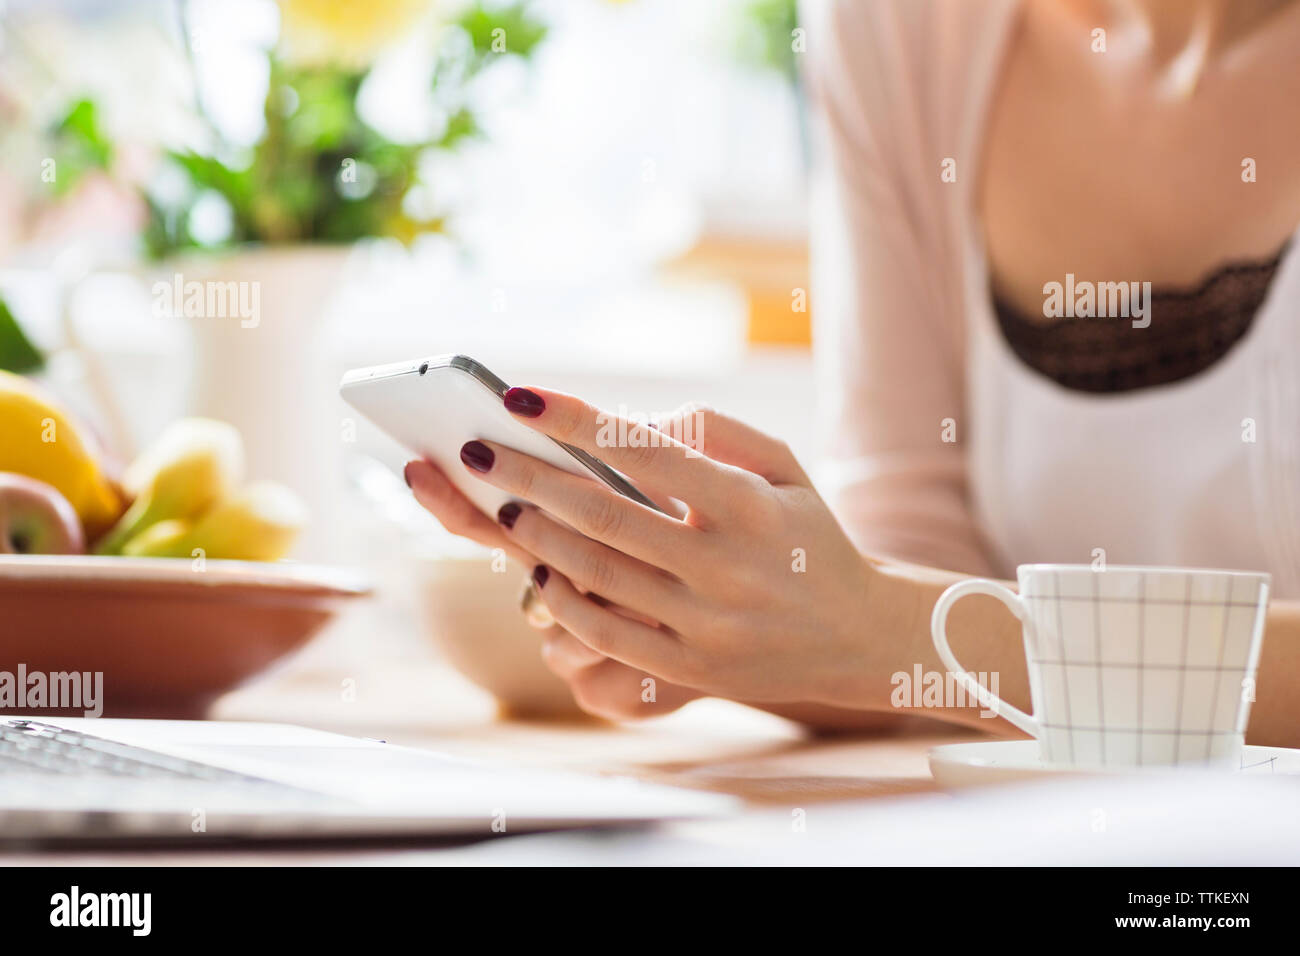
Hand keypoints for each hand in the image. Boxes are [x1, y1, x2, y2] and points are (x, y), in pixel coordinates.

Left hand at [453, 387, 879, 708]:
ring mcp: (708, 625)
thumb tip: (632, 421)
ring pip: (597, 575)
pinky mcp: (693, 671)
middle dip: (530, 477)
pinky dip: (565, 603)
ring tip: (502, 504)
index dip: (576, 422)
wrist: (858, 636)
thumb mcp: (784, 467)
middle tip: (479, 450)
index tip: (521, 397)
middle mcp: (727, 567)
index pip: (645, 451)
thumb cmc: (808, 536)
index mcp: (749, 505)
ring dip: (536, 537)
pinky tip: (538, 573)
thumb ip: (714, 431)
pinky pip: (608, 638)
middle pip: (604, 515)